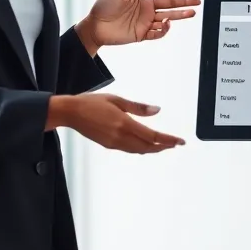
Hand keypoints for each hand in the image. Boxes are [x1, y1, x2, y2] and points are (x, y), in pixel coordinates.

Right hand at [49, 94, 185, 153]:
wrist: (70, 112)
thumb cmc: (91, 103)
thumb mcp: (117, 100)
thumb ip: (138, 108)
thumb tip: (157, 110)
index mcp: (124, 124)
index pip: (152, 136)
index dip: (168, 140)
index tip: (180, 141)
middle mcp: (120, 136)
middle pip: (148, 146)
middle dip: (163, 147)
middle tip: (175, 144)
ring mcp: (113, 143)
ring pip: (138, 150)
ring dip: (153, 149)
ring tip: (164, 146)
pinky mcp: (108, 145)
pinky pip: (129, 149)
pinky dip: (140, 148)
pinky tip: (144, 145)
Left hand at [79, 0, 200, 49]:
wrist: (93, 25)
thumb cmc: (102, 5)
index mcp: (145, 2)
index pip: (168, 1)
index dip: (182, 0)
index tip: (195, 0)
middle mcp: (147, 14)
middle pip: (171, 11)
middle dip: (184, 11)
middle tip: (195, 9)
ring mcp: (145, 25)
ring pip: (166, 24)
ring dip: (174, 20)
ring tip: (177, 16)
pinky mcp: (140, 35)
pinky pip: (156, 34)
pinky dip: (163, 30)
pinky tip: (165, 23)